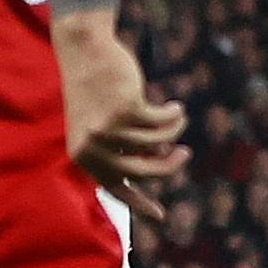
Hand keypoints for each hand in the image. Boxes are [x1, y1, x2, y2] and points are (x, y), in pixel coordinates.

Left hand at [52, 25, 186, 198]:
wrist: (85, 51)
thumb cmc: (94, 89)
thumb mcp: (99, 124)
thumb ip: (117, 148)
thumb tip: (152, 168)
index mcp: (83, 155)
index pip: (115, 187)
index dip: (139, 203)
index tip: (160, 216)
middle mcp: (93, 147)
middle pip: (143, 170)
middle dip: (168, 166)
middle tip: (185, 154)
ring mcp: (109, 129)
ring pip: (156, 143)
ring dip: (173, 131)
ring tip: (179, 118)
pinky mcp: (126, 110)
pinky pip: (162, 122)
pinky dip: (173, 116)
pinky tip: (176, 107)